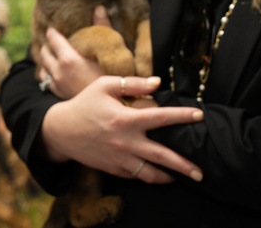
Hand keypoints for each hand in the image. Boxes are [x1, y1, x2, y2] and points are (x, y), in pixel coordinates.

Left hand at [37, 5, 114, 97]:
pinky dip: (48, 75)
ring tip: (50, 56)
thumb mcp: (110, 49)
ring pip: (43, 70)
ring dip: (46, 61)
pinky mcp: (60, 95)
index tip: (52, 28)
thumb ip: (103, 27)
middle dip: (46, 45)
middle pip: (45, 54)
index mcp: (69, 59)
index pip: (54, 40)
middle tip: (50, 40)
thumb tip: (99, 8)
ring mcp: (58, 85)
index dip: (52, 32)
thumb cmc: (114, 76)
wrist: (112, 105)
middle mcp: (58, 72)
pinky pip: (47, 82)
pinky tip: (53, 74)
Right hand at [40, 75, 204, 183]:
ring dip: (169, 177)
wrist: (59, 131)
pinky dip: (150, 177)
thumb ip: (134, 84)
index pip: (161, 118)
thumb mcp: (105, 85)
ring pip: (149, 173)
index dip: (182, 116)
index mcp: (126, 119)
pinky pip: (135, 175)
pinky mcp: (112, 169)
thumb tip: (158, 83)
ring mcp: (119, 159)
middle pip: (161, 156)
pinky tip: (162, 176)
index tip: (200, 116)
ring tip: (186, 178)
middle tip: (201, 172)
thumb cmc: (84, 103)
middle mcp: (125, 142)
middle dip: (183, 165)